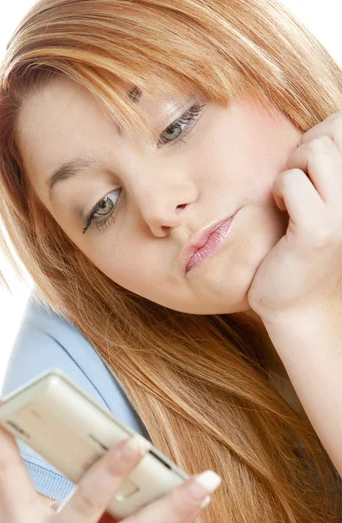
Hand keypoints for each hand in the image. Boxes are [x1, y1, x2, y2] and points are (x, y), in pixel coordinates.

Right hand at [0, 387, 220, 522]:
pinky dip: (181, 521)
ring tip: (204, 481)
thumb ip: (11, 464)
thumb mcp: (16, 518)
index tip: (2, 402)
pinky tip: (201, 499)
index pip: (12, 478)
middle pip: (89, 506)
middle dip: (113, 472)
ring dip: (176, 506)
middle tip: (137, 442)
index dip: (10, 444)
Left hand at [247, 112, 341, 327]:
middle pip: (335, 129)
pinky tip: (281, 211)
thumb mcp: (322, 199)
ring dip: (292, 167)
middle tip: (296, 184)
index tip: (310, 170)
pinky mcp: (319, 229)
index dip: (323, 134)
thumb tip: (323, 126)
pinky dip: (279, 191)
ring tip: (288, 197)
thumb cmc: (302, 248)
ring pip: (315, 150)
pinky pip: (291, 180)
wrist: (298, 304)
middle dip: (305, 148)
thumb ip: (326, 166)